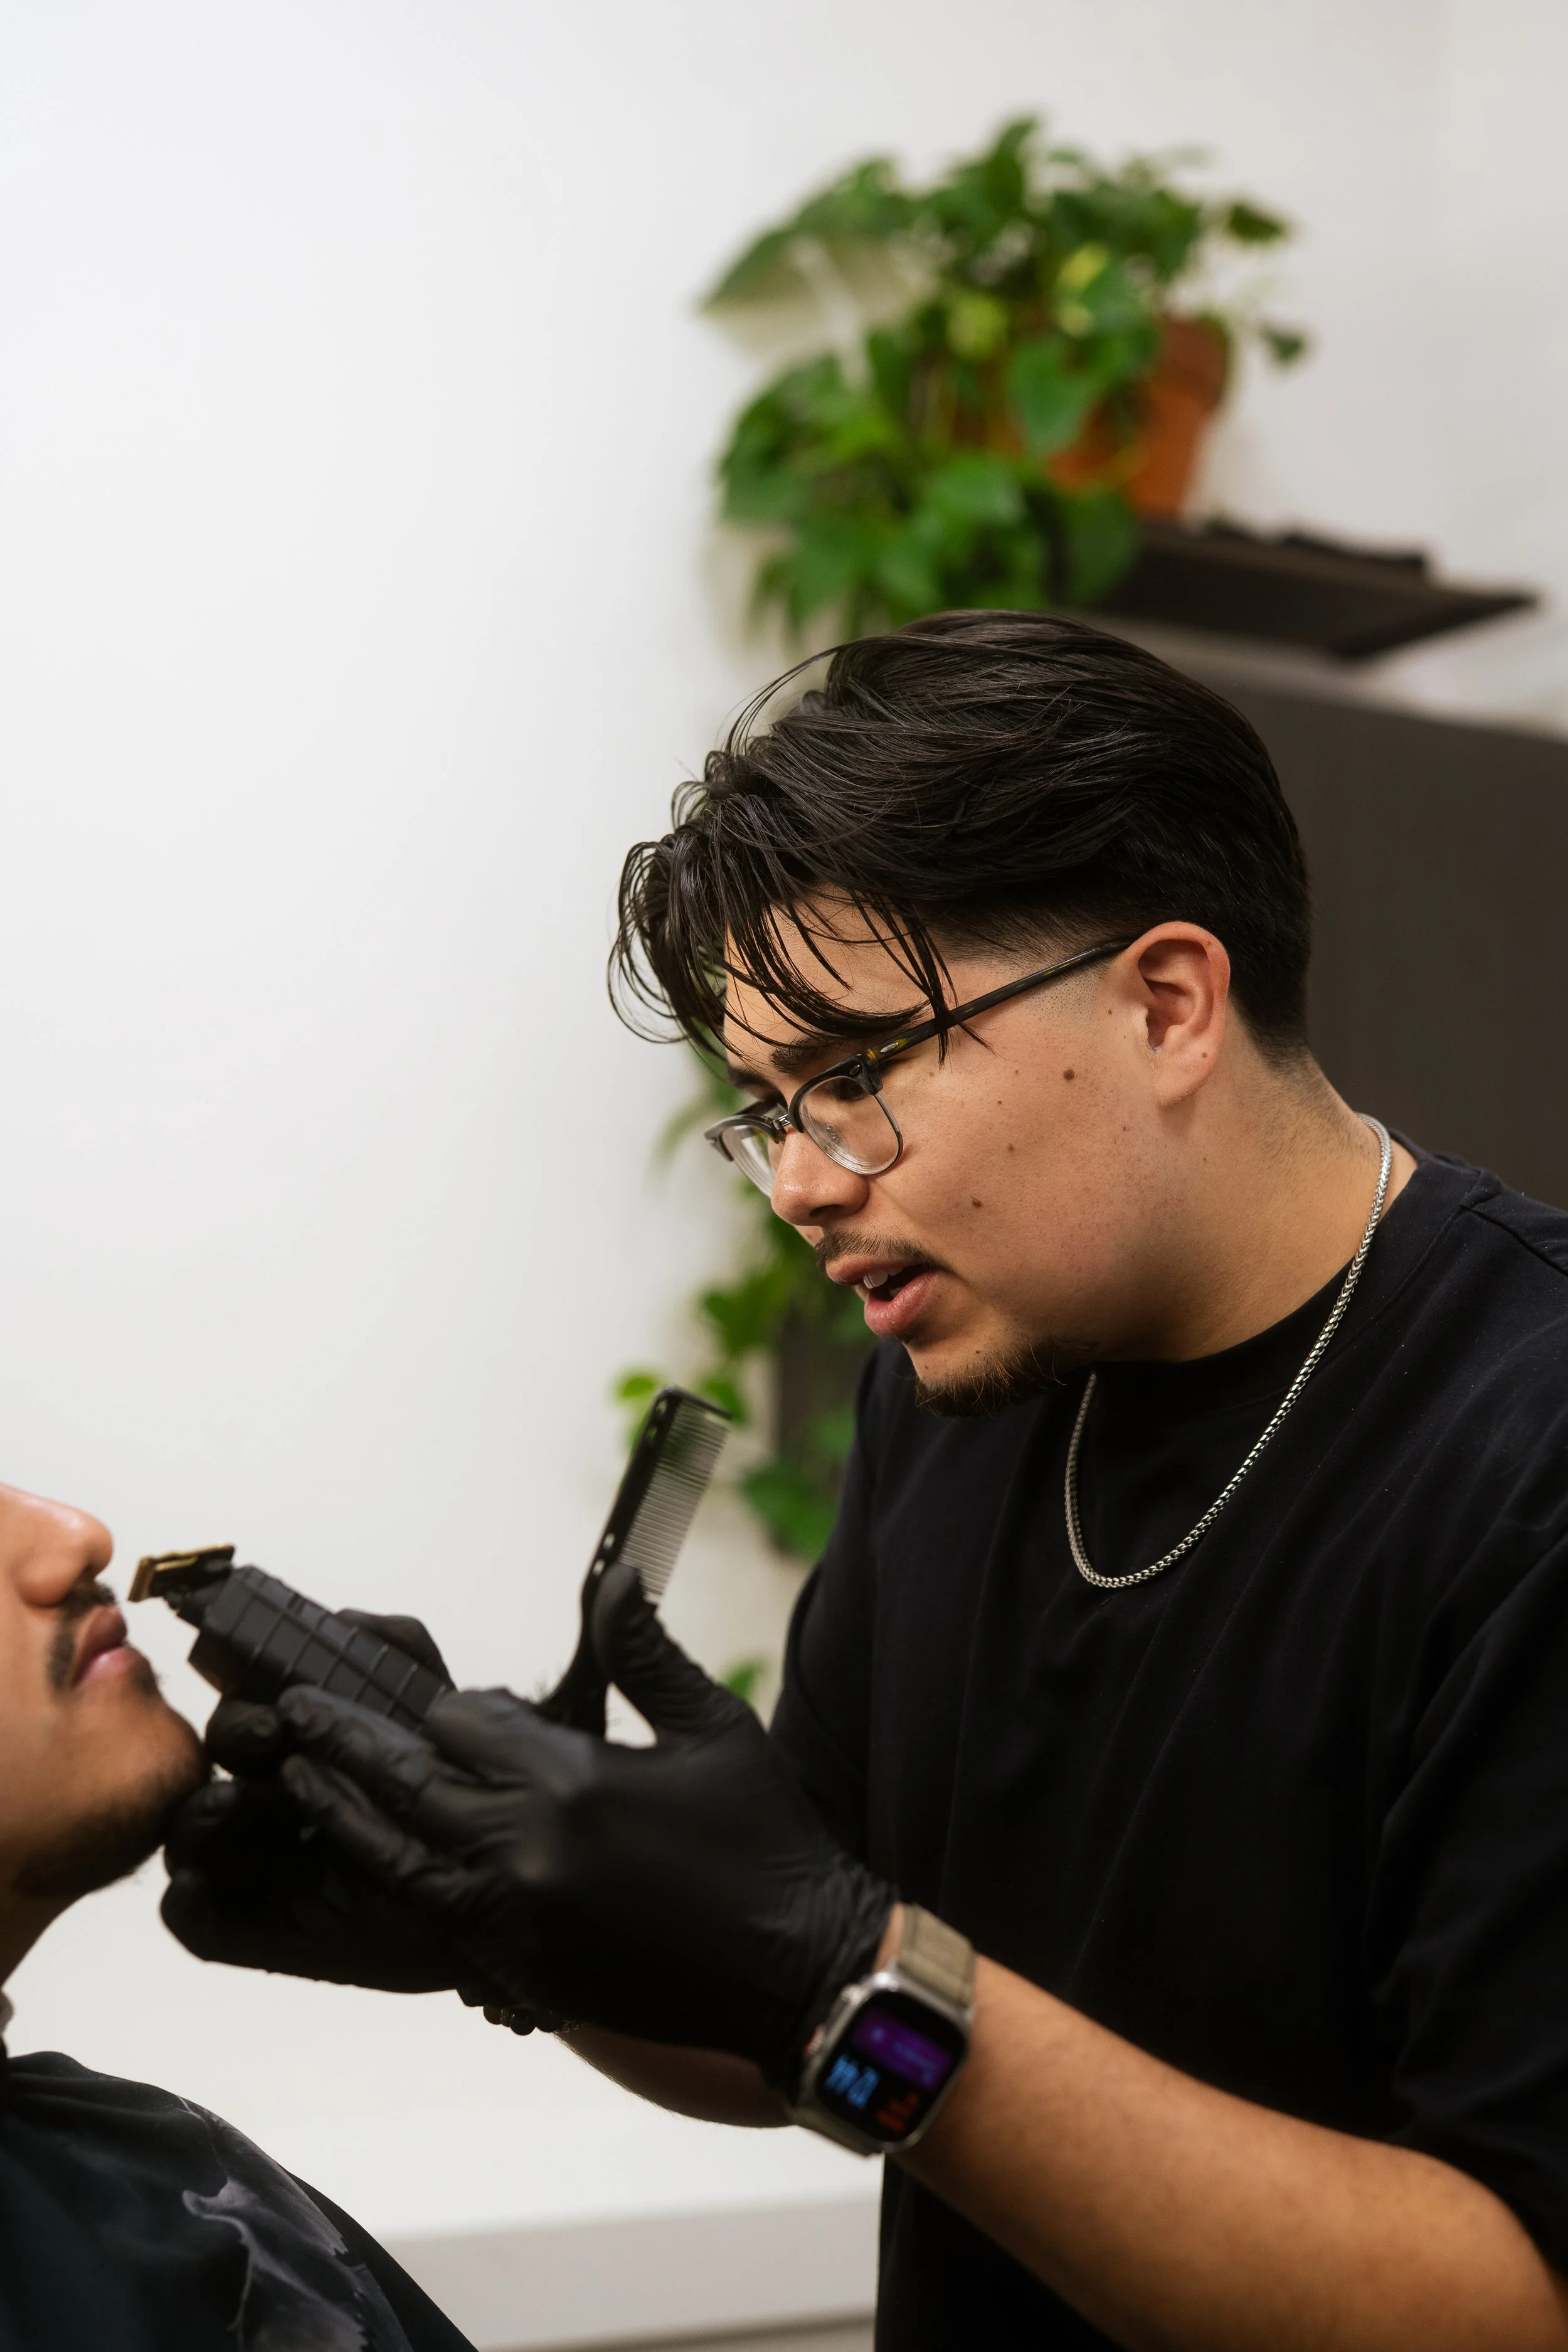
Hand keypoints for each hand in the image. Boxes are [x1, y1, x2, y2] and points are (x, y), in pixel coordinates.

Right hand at [162, 1611, 511, 2005]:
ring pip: (189, 1836)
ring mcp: (251, 1865)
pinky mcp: (249, 1927)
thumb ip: (394, 1650)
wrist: (484, 1885)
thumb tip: (343, 1623)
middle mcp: (265, 1798)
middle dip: (236, 1740)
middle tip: (275, 1736)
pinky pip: (193, 1918)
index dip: (250, 1697)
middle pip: (213, 1761)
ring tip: (235, 1802)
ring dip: (198, 1815)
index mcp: (295, 1745)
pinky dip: (186, 1901)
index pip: (246, 1712)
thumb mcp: (430, 1709)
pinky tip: (201, 1882)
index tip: (285, 1704)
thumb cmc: (447, 1799)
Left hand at [273, 1564, 893, 2079]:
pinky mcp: (520, 1974)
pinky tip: (374, 1862)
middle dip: (345, 1747)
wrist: (798, 1970)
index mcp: (575, 1779)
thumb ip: (645, 1652)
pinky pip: (433, 1920)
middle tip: (293, 1715)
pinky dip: (397, 1883)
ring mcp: (516, 1920)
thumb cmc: (764, 1838)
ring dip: (346, 1817)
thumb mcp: (713, 1726)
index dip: (453, 1709)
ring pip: (398, 1859)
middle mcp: (529, 1850)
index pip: (466, 1724)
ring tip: (300, 1783)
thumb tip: (614, 1576)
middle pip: (407, 1785)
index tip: (446, 1704)